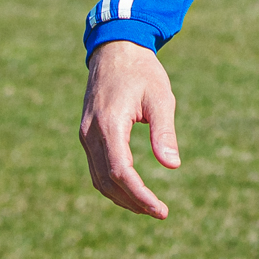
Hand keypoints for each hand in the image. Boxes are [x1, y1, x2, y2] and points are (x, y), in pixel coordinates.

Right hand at [80, 40, 180, 218]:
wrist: (115, 48)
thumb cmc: (142, 70)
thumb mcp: (160, 97)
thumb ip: (164, 132)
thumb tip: (173, 166)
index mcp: (109, 124)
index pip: (121, 172)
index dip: (140, 195)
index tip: (161, 210)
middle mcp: (91, 133)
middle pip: (107, 181)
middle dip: (133, 201)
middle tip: (159, 211)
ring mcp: (85, 134)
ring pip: (98, 178)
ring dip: (122, 197)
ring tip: (148, 206)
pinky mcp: (87, 133)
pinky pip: (96, 167)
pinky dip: (113, 183)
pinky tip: (132, 188)